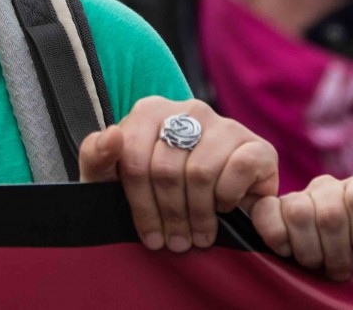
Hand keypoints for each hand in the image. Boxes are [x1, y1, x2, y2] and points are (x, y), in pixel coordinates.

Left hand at [79, 97, 277, 252]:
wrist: (198, 203)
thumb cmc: (148, 189)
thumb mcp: (109, 177)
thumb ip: (95, 155)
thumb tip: (113, 134)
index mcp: (149, 111)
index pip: (135, 158)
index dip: (140, 205)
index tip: (149, 236)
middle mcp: (187, 110)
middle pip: (166, 169)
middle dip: (169, 215)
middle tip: (175, 242)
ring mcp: (224, 124)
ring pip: (200, 172)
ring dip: (197, 214)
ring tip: (196, 236)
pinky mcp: (257, 144)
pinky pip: (239, 169)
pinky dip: (229, 196)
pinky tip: (222, 208)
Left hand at [250, 174, 352, 281]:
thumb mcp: (319, 258)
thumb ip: (292, 245)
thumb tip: (273, 245)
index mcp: (298, 206)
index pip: (265, 208)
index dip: (273, 232)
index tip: (286, 252)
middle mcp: (319, 191)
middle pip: (297, 213)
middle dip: (310, 251)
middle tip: (327, 267)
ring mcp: (347, 188)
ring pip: (328, 214)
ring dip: (339, 251)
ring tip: (349, 263)